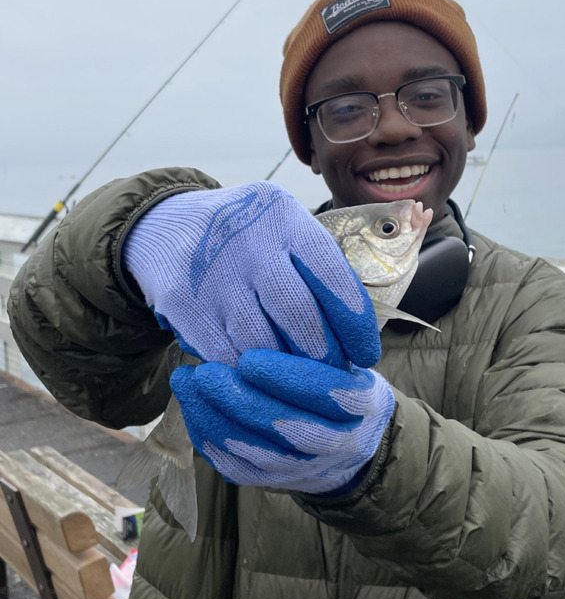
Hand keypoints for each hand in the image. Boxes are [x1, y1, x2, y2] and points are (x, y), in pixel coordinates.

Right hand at [122, 182, 378, 367]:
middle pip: (300, 316)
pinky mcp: (181, 304)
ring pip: (262, 345)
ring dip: (287, 372)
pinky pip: (225, 356)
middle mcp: (250, 241)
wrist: (165, 225)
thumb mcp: (284, 227)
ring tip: (301, 380)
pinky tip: (261, 376)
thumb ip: (317, 268)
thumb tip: (354, 336)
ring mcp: (212, 273)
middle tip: (334, 375)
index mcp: (285, 218)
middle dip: (324, 356)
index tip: (366, 354)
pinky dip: (248, 373)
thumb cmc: (247, 236)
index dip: (355, 324)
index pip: (333, 277)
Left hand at [170, 349, 394, 491]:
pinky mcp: (276, 481)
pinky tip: (191, 406)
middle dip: (242, 401)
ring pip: (258, 452)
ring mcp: (306, 467)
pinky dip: (211, 438)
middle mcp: (339, 442)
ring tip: (186, 382)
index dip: (288, 378)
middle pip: (289, 428)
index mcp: (363, 405)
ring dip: (217, 418)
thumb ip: (324, 336)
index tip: (250, 357)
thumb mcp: (351, 351)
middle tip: (205, 372)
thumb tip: (280, 307)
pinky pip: (238, 467)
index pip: (328, 394)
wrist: (353, 436)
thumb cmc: (345, 375)